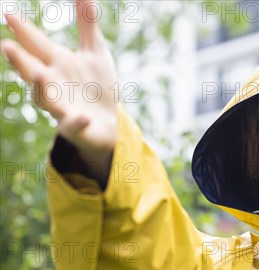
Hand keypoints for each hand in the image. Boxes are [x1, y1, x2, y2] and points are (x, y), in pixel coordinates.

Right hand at [1, 0, 117, 174]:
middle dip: (19, 60)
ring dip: (40, 89)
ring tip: (38, 75)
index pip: (37, 45)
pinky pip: (75, 125)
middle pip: (32, 71)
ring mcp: (64, 107)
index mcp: (58, 64)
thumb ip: (87, 25)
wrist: (111, 124)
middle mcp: (55, 85)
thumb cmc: (98, 87)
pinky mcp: (79, 127)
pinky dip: (77, 121)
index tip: (9, 14)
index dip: (24, 31)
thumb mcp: (95, 52)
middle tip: (6, 46)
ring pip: (45, 100)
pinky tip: (83, 116)